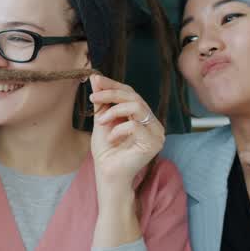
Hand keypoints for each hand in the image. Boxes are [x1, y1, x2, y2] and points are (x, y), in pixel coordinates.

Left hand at [89, 75, 163, 192]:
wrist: (107, 174)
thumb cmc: (106, 150)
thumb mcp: (101, 120)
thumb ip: (102, 101)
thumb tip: (95, 77)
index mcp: (142, 116)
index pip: (130, 93)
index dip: (113, 85)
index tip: (96, 80)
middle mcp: (152, 122)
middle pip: (134, 97)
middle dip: (111, 94)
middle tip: (93, 98)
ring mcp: (156, 132)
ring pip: (137, 107)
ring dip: (114, 111)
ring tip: (101, 122)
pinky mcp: (154, 143)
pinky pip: (135, 126)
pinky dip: (118, 129)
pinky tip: (111, 138)